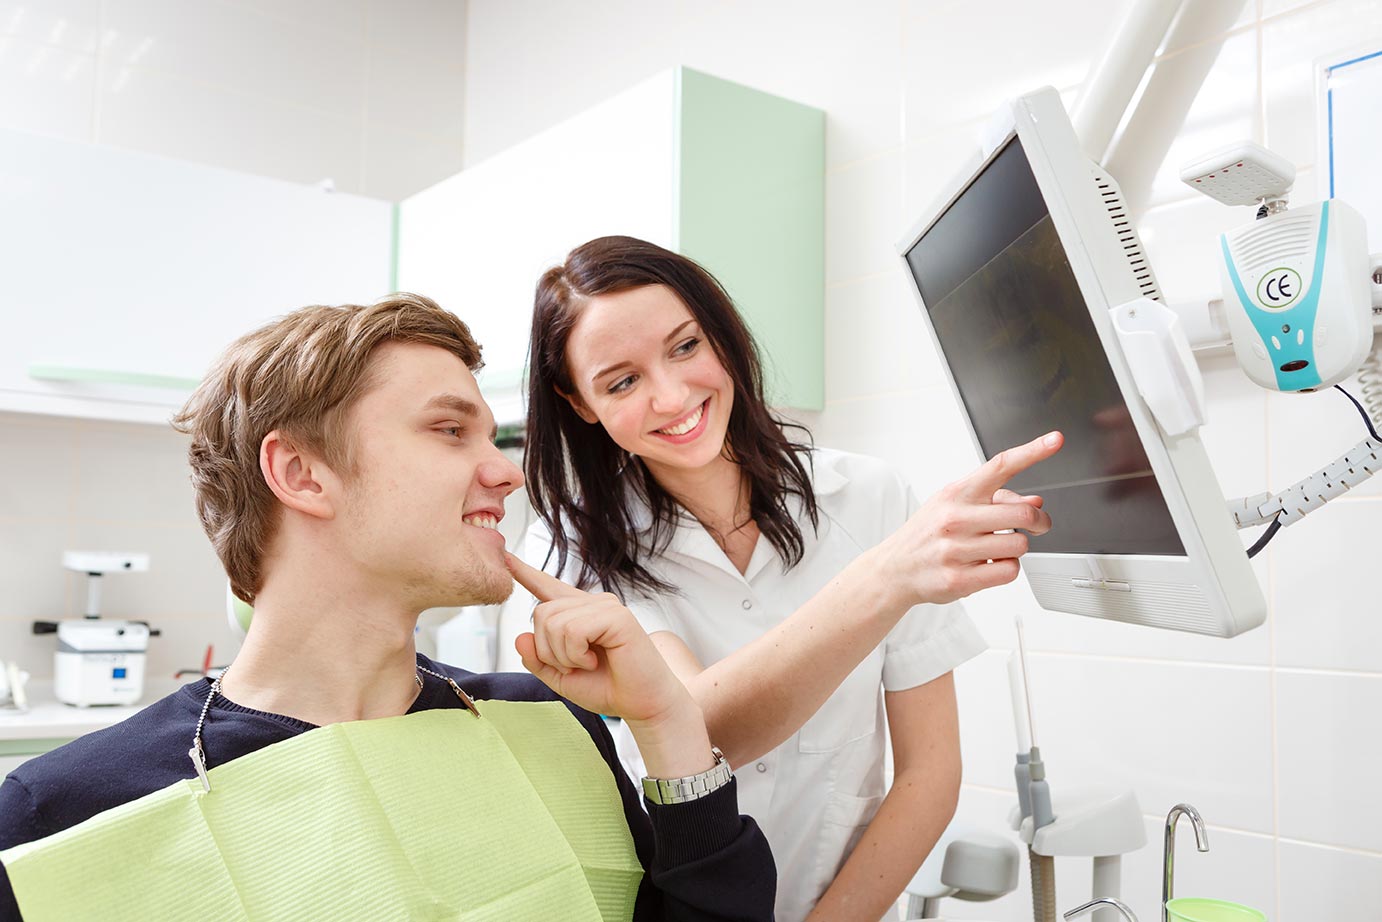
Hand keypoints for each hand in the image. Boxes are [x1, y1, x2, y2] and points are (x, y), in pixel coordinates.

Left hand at [506, 553, 692, 725]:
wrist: (641, 704)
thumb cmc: (608, 688)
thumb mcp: (561, 678)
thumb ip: (537, 660)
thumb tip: (521, 636)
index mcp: (577, 615)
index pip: (547, 587)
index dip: (524, 572)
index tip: (505, 556)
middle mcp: (590, 603)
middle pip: (541, 613)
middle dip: (548, 650)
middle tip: (575, 665)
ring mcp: (604, 606)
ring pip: (554, 623)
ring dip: (564, 656)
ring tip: (588, 663)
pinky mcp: (616, 616)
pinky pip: (573, 630)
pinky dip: (576, 654)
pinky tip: (595, 659)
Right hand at [874, 431, 1062, 605]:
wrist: (894, 568)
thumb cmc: (929, 533)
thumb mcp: (956, 505)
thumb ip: (996, 502)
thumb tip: (1036, 503)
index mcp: (957, 493)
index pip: (1000, 466)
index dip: (1032, 451)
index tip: (1055, 440)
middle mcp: (955, 518)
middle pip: (1023, 515)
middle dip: (1038, 522)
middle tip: (1036, 526)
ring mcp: (956, 549)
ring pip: (1019, 545)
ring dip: (1016, 548)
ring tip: (996, 548)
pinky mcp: (959, 578)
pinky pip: (1009, 571)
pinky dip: (1006, 568)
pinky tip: (988, 564)